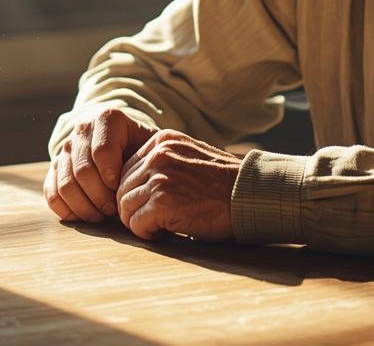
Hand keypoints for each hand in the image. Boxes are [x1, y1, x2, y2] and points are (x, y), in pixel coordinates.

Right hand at [44, 107, 154, 222]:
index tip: (123, 191)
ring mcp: (65, 149)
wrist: (122, 142)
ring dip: (84, 207)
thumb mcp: (152, 144)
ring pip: (65, 184)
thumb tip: (149, 181)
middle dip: (100, 197)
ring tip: (102, 215)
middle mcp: (81, 130)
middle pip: (83, 171)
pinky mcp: (54, 168)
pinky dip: (66, 209)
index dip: (112, 178)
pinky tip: (84, 216)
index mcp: (106, 119)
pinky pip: (51, 192)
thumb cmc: (141, 148)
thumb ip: (153, 155)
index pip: (102, 151)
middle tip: (115, 211)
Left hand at [116, 130, 241, 241]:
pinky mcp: (163, 202)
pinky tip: (165, 233)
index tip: (151, 205)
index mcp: (163, 141)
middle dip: (132, 208)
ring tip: (160, 227)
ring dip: (138, 221)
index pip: (127, 168)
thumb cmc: (225, 185)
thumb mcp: (191, 160)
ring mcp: (160, 177)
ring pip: (124, 206)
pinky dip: (147, 233)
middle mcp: (158, 155)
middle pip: (121, 187)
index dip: (135, 191)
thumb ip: (165, 164)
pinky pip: (136, 223)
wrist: (252, 196)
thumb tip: (137, 186)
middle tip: (152, 221)